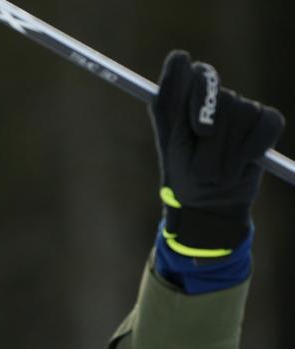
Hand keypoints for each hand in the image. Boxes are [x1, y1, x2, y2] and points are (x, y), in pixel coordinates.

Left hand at [150, 50, 284, 255]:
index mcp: (183, 99)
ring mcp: (241, 109)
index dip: (192, 93)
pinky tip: (246, 163)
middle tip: (202, 163)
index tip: (195, 127)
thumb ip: (171, 100)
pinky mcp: (265, 123)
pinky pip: (267, 122)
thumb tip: (181, 56)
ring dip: (227, 152)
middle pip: (217, 95)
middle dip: (208, 136)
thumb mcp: (171, 138)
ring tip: (217, 174)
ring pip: (241, 113)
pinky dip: (255, 146)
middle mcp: (212, 99)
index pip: (186, 70)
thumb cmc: (183, 173)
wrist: (208, 202)